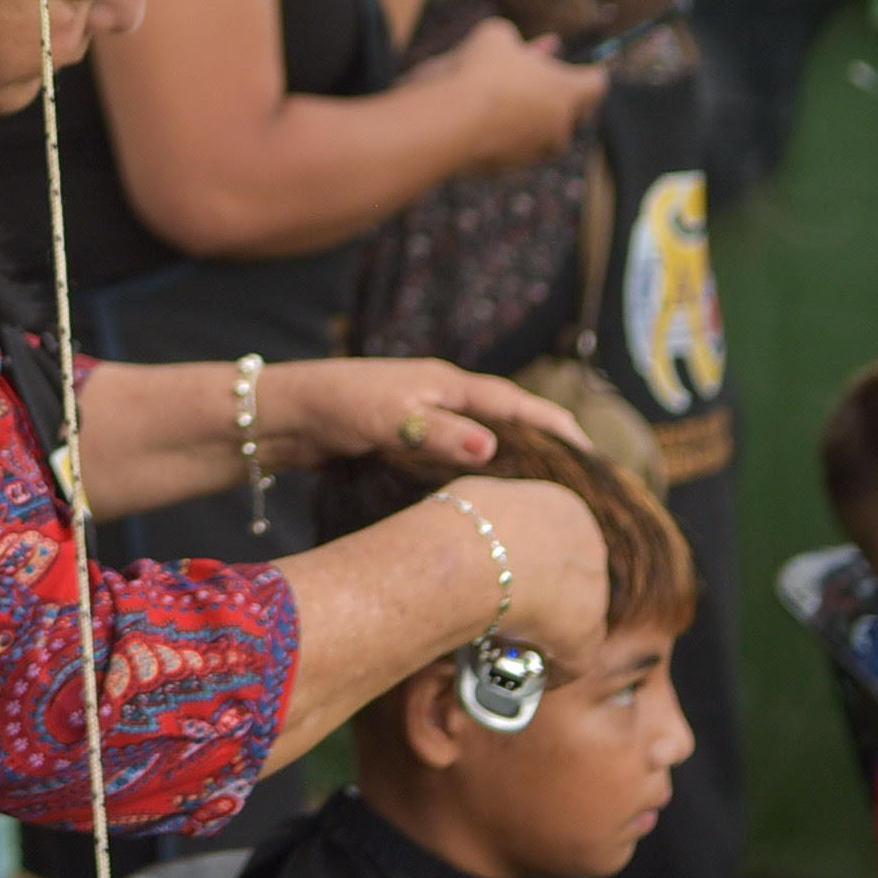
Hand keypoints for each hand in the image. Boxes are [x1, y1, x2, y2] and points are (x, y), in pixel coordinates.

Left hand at [260, 360, 595, 477]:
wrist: (287, 413)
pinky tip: (492, 494)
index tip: (590, 453)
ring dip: (518, 456)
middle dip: (546, 441)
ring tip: (551, 490)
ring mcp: (427, 414)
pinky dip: (484, 468)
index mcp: (447, 383)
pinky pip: (461, 451)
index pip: (514, 403)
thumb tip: (494, 449)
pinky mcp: (411, 437)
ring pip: (486, 435)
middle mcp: (443, 395)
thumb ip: (439, 433)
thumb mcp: (390, 419)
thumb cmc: (337, 406)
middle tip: (585, 476)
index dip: (554, 425)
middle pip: (508, 417)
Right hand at [432, 15, 610, 168]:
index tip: (585, 67)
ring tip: (503, 97)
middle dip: (558, 97)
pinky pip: (512, 147)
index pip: (596, 84)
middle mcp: (558, 126)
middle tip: (536, 79)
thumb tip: (512, 46)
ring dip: (529, 115)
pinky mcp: (506, 168)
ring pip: (540, 132)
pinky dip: (503, 133)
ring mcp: (533, 151)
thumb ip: (511, 40)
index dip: (590, 73)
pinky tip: (481, 119)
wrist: (451, 120)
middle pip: (571, 113)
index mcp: (567, 92)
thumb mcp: (495, 36)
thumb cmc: (480, 72)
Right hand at [439, 472, 609, 669]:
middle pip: (569, 579)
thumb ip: (490, 519)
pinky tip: (530, 676)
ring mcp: (594, 591)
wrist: (469, 558)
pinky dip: (551, 669)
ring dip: (547, 633)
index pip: (556, 541)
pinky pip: (572, 659)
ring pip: (573, 618)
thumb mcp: (475, 503)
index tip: (509, 579)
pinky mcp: (586, 634)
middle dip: (543, 598)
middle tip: (507, 615)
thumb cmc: (458, 527)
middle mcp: (589, 545)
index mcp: (565, 510)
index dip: (532, 563)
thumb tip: (474, 533)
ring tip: (511, 649)